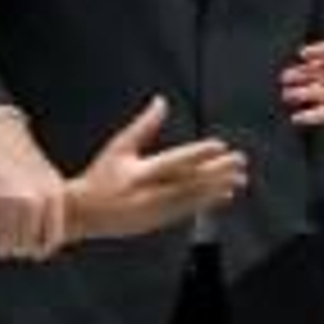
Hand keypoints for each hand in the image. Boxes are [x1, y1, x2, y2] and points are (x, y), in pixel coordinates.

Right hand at [0, 111, 66, 260]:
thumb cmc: (25, 164)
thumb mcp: (46, 180)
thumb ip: (50, 210)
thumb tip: (46, 248)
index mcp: (53, 193)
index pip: (51, 236)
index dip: (42, 249)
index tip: (35, 254)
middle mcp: (33, 195)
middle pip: (27, 240)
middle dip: (19, 249)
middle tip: (13, 252)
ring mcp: (9, 194)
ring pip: (6, 238)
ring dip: (2, 250)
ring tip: (0, 252)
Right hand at [67, 96, 247, 238]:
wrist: (84, 214)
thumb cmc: (100, 177)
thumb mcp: (119, 147)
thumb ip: (144, 125)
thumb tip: (161, 101)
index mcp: (139, 173)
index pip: (175, 161)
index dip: (199, 153)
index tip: (220, 145)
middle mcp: (150, 193)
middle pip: (190, 181)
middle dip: (218, 171)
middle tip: (239, 162)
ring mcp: (156, 210)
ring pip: (193, 198)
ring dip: (218, 187)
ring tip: (239, 179)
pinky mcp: (158, 221)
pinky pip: (188, 210)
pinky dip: (207, 202)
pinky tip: (223, 195)